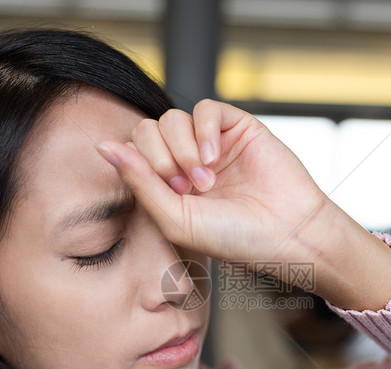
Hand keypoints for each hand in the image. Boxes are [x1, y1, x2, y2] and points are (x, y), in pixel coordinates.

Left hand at [96, 99, 328, 269]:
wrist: (287, 234)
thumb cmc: (234, 238)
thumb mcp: (175, 220)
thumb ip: (139, 182)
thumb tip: (103, 147)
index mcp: (166, 185)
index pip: (131, 153)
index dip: (141, 166)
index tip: (171, 194)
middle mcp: (185, 160)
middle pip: (146, 130)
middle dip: (160, 158)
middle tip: (185, 187)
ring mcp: (211, 142)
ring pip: (172, 118)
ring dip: (183, 149)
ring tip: (206, 179)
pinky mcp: (237, 127)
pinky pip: (206, 109)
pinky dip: (204, 131)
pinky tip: (216, 157)